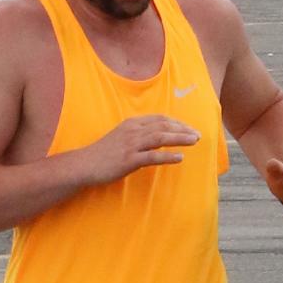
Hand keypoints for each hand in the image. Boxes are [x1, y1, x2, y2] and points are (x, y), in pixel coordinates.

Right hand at [82, 113, 201, 185]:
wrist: (84, 164)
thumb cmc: (103, 153)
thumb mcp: (121, 137)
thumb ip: (138, 134)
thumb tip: (156, 137)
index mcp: (132, 123)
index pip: (159, 119)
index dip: (176, 122)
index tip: (189, 128)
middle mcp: (133, 131)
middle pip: (163, 126)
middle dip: (183, 129)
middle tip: (198, 135)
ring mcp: (131, 145)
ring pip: (161, 138)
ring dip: (180, 138)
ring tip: (194, 141)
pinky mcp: (129, 160)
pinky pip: (153, 157)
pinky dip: (168, 156)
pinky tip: (180, 158)